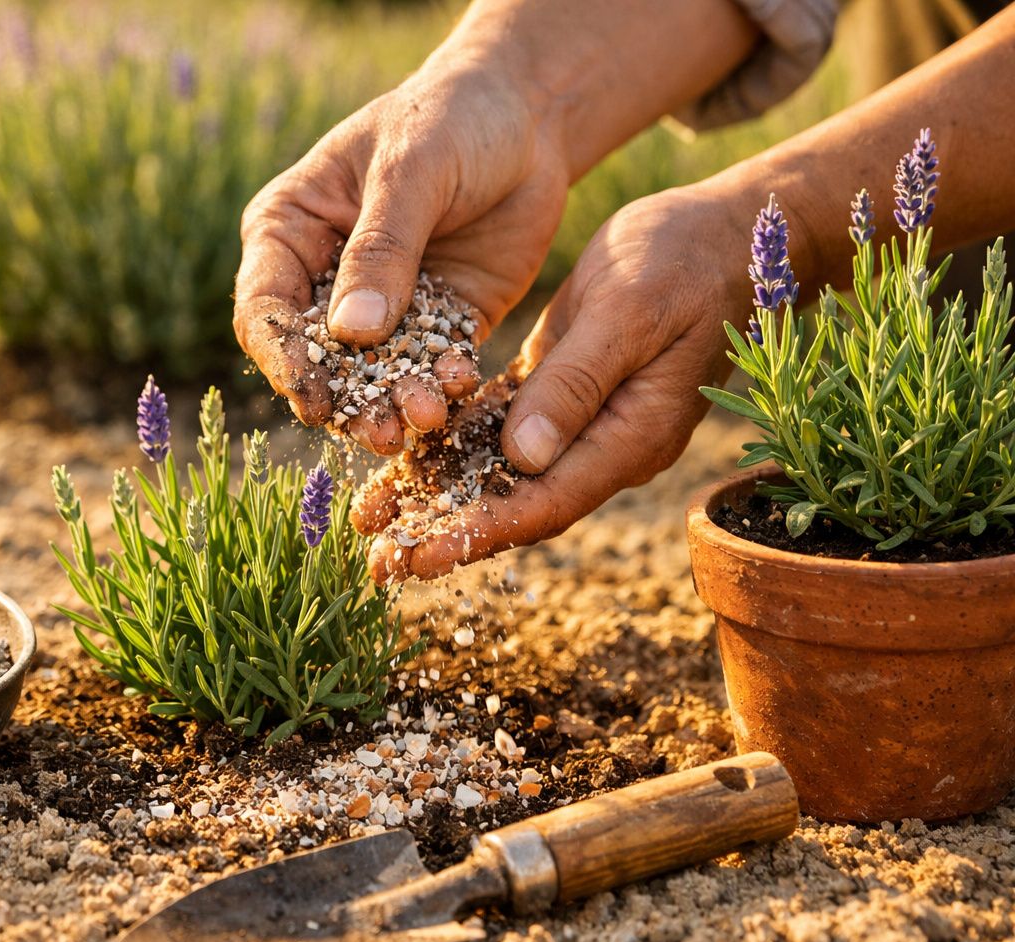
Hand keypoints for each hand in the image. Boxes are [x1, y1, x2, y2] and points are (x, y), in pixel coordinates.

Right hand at [233, 58, 568, 454]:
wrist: (528, 118)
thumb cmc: (449, 119)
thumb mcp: (412, 169)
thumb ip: (382, 248)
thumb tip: (352, 333)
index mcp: (289, 233)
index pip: (265, 310)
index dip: (285, 359)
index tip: (317, 397)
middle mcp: (325, 280)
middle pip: (317, 358)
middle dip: (348, 400)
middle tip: (383, 431)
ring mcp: (382, 308)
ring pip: (374, 375)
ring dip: (396, 403)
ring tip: (427, 419)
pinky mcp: (438, 325)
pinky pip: (433, 367)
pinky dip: (444, 383)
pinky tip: (463, 387)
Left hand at [351, 185, 755, 581]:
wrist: (720, 229)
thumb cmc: (684, 259)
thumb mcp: (628, 312)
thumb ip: (577, 384)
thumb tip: (521, 459)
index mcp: (630, 436)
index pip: (544, 502)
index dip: (477, 533)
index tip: (416, 556)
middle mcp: (602, 442)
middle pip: (512, 501)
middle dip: (443, 530)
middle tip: (376, 562)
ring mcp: (581, 417)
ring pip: (496, 468)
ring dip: (435, 493)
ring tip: (371, 518)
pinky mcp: (558, 384)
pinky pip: (497, 425)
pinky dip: (450, 443)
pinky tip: (399, 456)